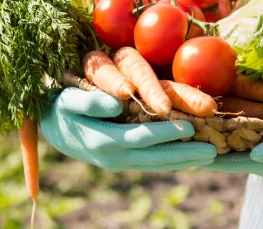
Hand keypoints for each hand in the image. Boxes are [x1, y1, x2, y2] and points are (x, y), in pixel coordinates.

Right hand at [40, 87, 216, 170]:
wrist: (49, 126)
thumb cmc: (60, 106)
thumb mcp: (69, 100)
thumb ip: (91, 102)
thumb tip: (118, 103)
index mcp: (102, 141)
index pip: (141, 138)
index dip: (166, 133)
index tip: (190, 127)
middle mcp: (113, 157)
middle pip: (154, 157)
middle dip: (184, 154)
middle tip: (212, 151)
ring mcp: (118, 162)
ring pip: (155, 164)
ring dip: (182, 161)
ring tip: (208, 157)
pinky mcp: (122, 160)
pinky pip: (150, 163)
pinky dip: (170, 161)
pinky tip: (187, 158)